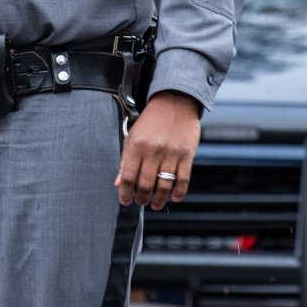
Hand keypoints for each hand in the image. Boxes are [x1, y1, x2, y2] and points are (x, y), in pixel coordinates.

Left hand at [115, 91, 201, 209]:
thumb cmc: (152, 121)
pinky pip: (183, 180)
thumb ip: (125, 161)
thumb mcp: (133, 137)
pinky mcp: (187, 154)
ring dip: (159, 200)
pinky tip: (174, 198)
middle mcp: (153, 151)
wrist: (175, 102)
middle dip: (141, 199)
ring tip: (155, 204)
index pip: (127, 177)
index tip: (126, 201)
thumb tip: (118, 184)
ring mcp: (171, 153)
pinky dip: (178, 193)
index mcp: (136, 146)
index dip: (125, 193)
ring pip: (164, 186)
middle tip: (141, 202)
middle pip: (145, 185)